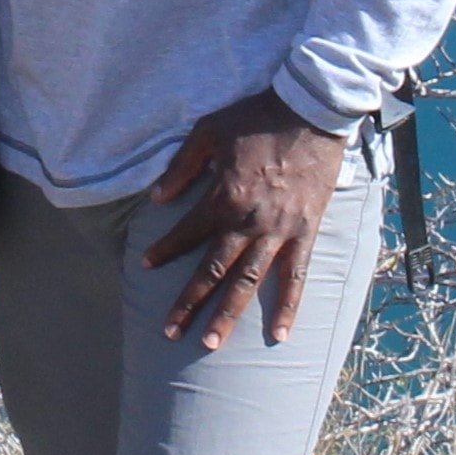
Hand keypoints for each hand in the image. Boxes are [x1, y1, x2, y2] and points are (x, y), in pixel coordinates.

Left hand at [141, 92, 352, 348]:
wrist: (311, 110)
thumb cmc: (256, 117)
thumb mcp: (209, 131)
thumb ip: (182, 168)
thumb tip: (157, 198)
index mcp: (223, 196)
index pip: (187, 232)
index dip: (164, 250)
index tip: (145, 266)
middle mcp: (249, 221)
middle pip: (214, 271)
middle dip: (189, 303)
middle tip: (169, 332)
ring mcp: (279, 231)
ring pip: (250, 283)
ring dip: (228, 315)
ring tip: (210, 344)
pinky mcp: (306, 232)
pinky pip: (296, 276)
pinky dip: (288, 306)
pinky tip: (280, 335)